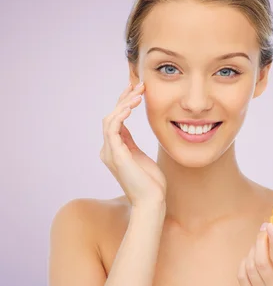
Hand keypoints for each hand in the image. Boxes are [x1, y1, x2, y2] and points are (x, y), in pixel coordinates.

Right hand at [100, 82, 166, 206]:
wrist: (152, 200)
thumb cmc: (150, 182)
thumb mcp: (141, 157)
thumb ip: (131, 143)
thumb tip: (128, 130)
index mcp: (115, 149)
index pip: (116, 119)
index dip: (124, 102)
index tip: (136, 89)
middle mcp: (109, 149)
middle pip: (112, 116)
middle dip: (124, 98)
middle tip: (139, 84)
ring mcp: (111, 152)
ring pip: (110, 120)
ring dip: (124, 104)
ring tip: (138, 93)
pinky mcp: (117, 156)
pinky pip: (113, 130)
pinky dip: (120, 116)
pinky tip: (131, 107)